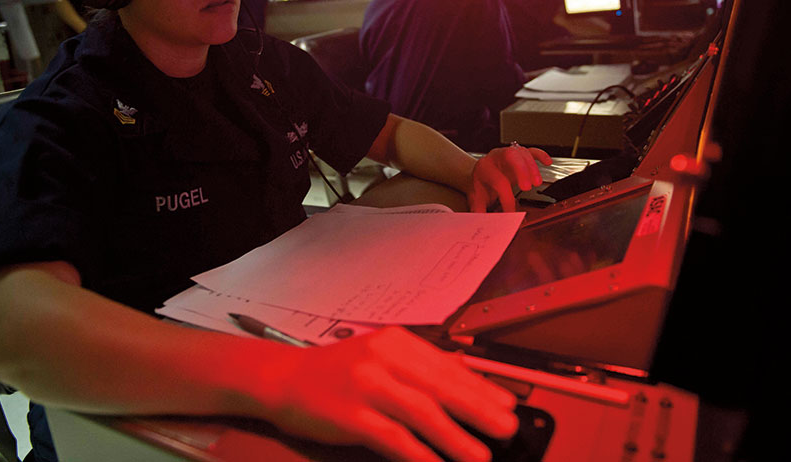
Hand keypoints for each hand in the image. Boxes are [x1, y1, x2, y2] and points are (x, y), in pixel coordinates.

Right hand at [263, 327, 518, 460]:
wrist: (282, 378)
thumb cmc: (336, 372)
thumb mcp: (380, 358)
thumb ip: (419, 368)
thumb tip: (464, 382)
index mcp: (396, 342)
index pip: (447, 366)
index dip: (480, 388)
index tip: (507, 404)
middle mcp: (384, 358)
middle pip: (441, 387)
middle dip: (479, 410)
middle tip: (508, 428)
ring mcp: (366, 385)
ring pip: (422, 412)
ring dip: (456, 437)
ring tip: (481, 456)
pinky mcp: (351, 415)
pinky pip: (393, 437)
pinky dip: (419, 454)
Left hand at [468, 144, 552, 211]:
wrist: (480, 172)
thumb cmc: (480, 185)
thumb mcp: (476, 198)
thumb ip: (479, 211)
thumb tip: (483, 225)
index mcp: (484, 168)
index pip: (498, 181)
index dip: (507, 198)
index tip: (512, 213)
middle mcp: (496, 157)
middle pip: (510, 156)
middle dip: (521, 170)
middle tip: (528, 187)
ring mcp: (508, 153)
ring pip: (522, 153)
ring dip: (532, 167)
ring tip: (537, 183)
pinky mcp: (518, 154)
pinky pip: (531, 150)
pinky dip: (540, 155)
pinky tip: (547, 162)